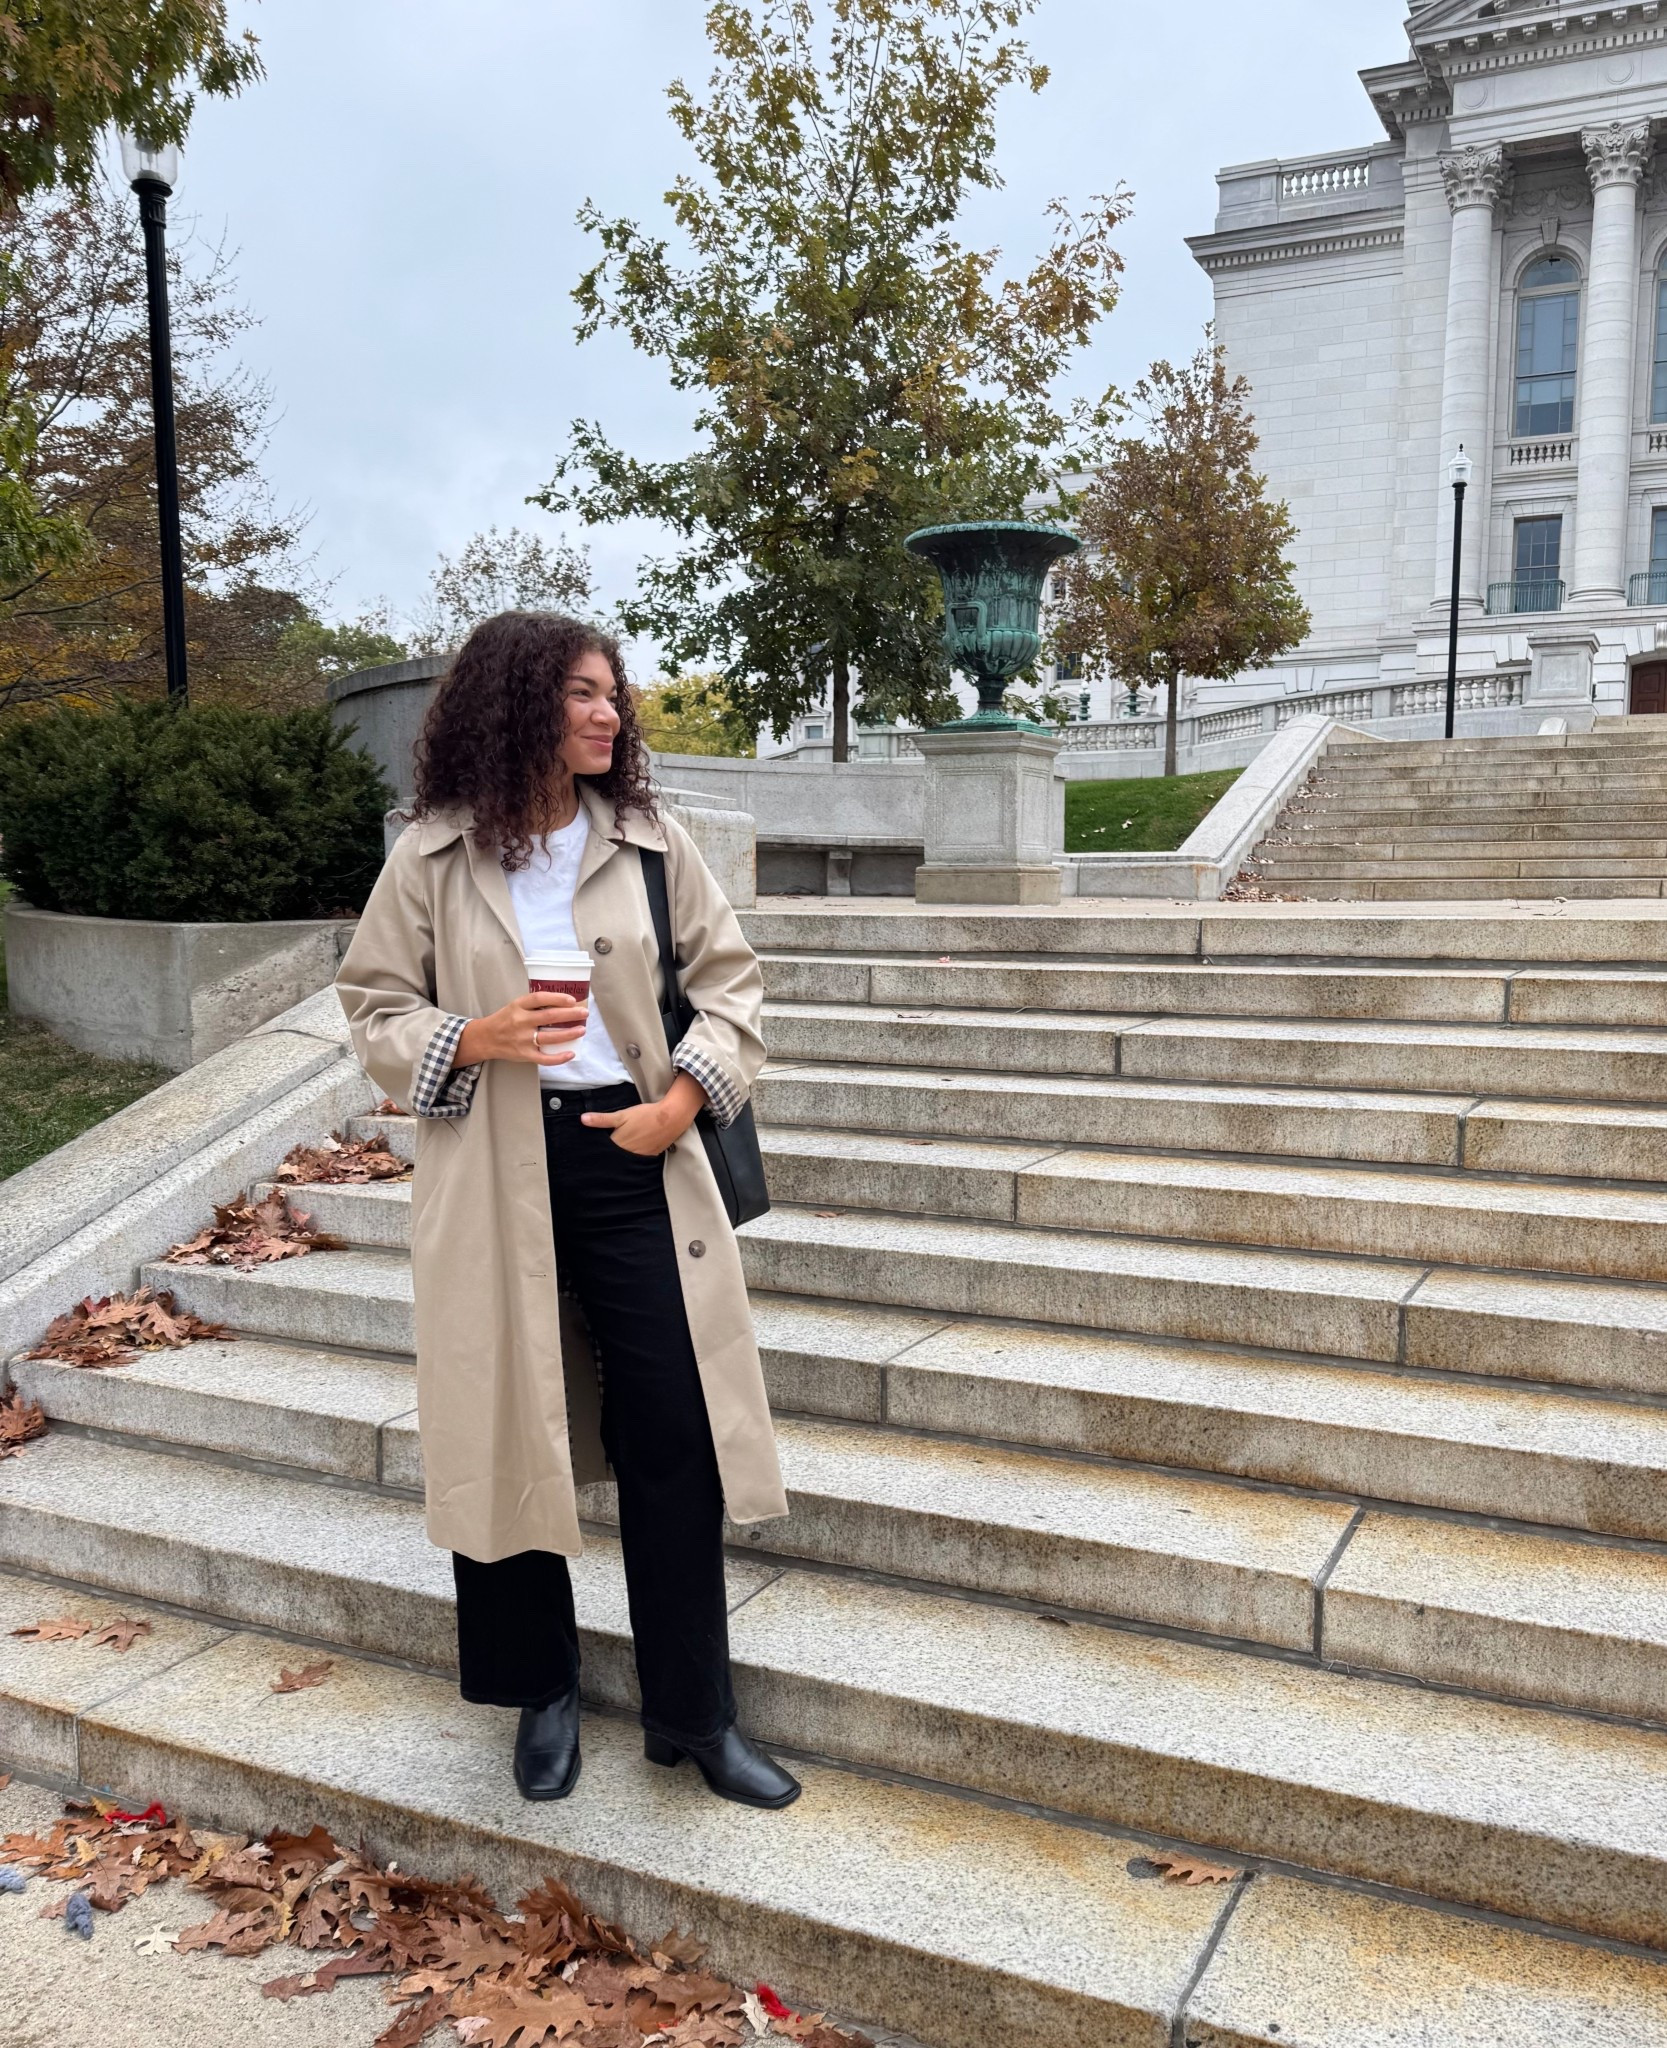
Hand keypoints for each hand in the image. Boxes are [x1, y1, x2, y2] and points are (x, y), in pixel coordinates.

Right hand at [454, 992, 588, 1067]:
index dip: (557, 998)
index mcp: (518, 1006)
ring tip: (582, 1030)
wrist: (485, 1038)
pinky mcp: (524, 1054)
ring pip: (550, 1037)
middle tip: (584, 1013)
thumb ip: (533, 1004)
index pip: (540, 998)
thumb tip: (561, 1002)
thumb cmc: (504, 1020)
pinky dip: (559, 1057)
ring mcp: (523, 1039)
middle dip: (570, 1014)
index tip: (572, 1000)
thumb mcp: (515, 1006)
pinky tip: (570, 1053)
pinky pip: (544, 1058)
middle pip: (549, 1016)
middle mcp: (520, 1021)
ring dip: (569, 1034)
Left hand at [583, 1073, 705, 1155]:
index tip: (588, 1153)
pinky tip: (629, 1154)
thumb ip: (601, 1119)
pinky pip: (635, 1162)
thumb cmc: (645, 1115)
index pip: (602, 1153)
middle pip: (612, 1159)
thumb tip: (582, 1119)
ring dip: (618, 1159)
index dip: (595, 1152)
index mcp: (618, 1145)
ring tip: (614, 1155)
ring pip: (624, 1162)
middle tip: (597, 1156)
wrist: (671, 1118)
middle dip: (606, 1157)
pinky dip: (630, 1159)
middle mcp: (627, 1155)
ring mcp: (639, 1158)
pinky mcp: (649, 1157)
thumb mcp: (621, 1115)